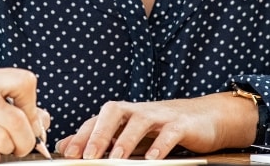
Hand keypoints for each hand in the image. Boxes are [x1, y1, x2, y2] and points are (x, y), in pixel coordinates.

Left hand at [57, 92, 257, 159]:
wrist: (205, 118)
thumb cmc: (162, 128)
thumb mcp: (129, 134)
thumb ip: (101, 139)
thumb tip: (64, 145)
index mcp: (125, 113)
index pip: (98, 118)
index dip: (81, 134)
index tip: (68, 154)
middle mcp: (140, 110)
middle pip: (114, 111)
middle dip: (99, 133)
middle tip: (87, 156)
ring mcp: (161, 115)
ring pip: (140, 120)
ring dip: (125, 140)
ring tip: (115, 159)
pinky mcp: (182, 124)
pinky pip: (170, 132)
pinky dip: (160, 145)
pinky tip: (152, 160)